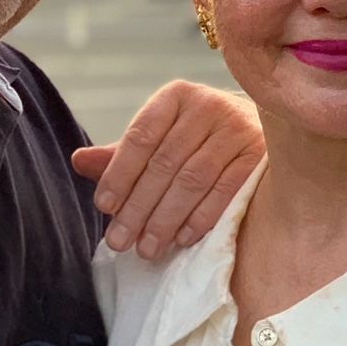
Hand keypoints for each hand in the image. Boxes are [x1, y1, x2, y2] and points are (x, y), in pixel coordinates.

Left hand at [72, 80, 261, 259]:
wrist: (267, 132)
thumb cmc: (199, 141)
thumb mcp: (160, 141)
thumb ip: (122, 155)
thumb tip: (79, 161)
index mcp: (175, 97)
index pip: (140, 137)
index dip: (119, 174)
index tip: (104, 207)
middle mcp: (207, 105)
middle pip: (164, 163)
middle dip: (138, 207)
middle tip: (120, 241)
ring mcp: (236, 129)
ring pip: (192, 179)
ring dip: (166, 218)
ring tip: (147, 248)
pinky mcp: (259, 155)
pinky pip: (225, 191)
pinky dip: (201, 218)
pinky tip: (182, 238)